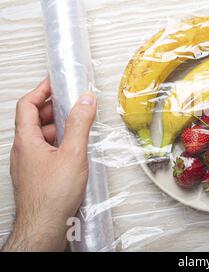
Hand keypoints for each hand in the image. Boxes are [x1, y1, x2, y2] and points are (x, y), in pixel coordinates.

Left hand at [2, 78, 95, 250]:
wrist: (45, 226)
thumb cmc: (53, 196)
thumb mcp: (73, 153)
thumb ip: (80, 124)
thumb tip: (85, 100)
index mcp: (27, 141)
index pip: (27, 105)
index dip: (41, 90)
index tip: (54, 82)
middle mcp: (23, 151)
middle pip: (33, 119)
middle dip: (52, 107)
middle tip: (71, 101)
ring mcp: (28, 164)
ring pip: (40, 136)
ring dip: (57, 126)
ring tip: (77, 125)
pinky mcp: (36, 175)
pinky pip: (44, 150)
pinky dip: (58, 143)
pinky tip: (73, 149)